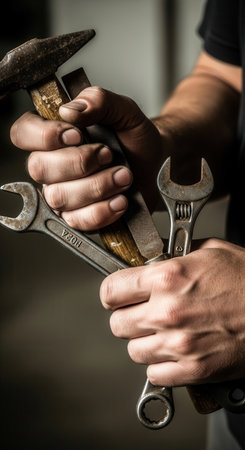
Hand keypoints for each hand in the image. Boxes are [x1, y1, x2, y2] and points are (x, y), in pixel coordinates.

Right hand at [10, 87, 163, 230]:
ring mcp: (63, 193)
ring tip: (124, 176)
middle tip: (108, 154)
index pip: (22, 134)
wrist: (155, 164)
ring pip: (59, 197)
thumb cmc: (134, 138)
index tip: (76, 135)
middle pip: (39, 168)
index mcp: (54, 134)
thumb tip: (71, 109)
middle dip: (79, 162)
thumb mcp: (124, 111)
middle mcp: (52, 165)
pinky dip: (103, 211)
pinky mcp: (78, 217)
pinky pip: (78, 221)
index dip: (43, 136)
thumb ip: (99, 100)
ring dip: (96, 186)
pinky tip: (121, 200)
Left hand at [100, 238, 244, 385]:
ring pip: (134, 351)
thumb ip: (174, 254)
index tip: (118, 295)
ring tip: (163, 332)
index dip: (113, 293)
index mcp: (168, 277)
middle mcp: (168, 311)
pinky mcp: (192, 370)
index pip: (111, 291)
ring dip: (144, 342)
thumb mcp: (210, 251)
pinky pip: (155, 374)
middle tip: (143, 313)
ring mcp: (179, 344)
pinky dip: (161, 365)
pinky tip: (176, 351)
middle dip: (127, 317)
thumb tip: (151, 258)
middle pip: (117, 324)